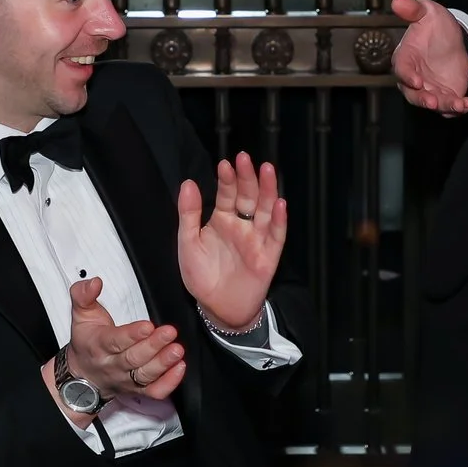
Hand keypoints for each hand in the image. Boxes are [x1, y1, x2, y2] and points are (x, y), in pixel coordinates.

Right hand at [61, 277, 183, 403]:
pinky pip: (154, 391)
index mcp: (98, 345)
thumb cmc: (87, 342)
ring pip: (145, 375)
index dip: (132, 334)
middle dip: (153, 346)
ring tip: (177, 350)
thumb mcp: (80, 314)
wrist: (83, 374)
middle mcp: (113, 365)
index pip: (115, 341)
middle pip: (134, 358)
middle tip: (170, 333)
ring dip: (163, 363)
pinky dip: (169, 383)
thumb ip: (83, 294)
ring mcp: (126, 379)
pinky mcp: (138, 389)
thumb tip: (95, 282)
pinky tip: (179, 368)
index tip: (148, 326)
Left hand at [177, 154, 283, 334]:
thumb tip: (188, 183)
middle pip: (248, 197)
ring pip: (265, 210)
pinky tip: (279, 203)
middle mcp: (242, 226)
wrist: (216, 308)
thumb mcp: (188, 243)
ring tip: (267, 170)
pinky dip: (279, 219)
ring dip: (267, 190)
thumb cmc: (201, 277)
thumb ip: (188, 214)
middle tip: (245, 158)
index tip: (225, 164)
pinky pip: (276, 235)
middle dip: (247, 177)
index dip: (227, 179)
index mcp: (222, 220)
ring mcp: (256, 239)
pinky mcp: (268, 256)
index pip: (227, 194)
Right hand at [390, 0, 467, 114]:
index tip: (416, 81)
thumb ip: (413, 9)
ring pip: (432, 103)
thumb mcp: (427, 12)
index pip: (402, 70)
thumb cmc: (434, 26)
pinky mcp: (445, 95)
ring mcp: (429, 89)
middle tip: (433, 101)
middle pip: (413, 94)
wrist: (452, 39)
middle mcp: (414, 78)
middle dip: (423, 99)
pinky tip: (467, 104)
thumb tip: (398, 1)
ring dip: (444, 106)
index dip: (407, 76)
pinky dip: (457, 109)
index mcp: (405, 58)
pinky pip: (448, 107)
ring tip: (458, 105)